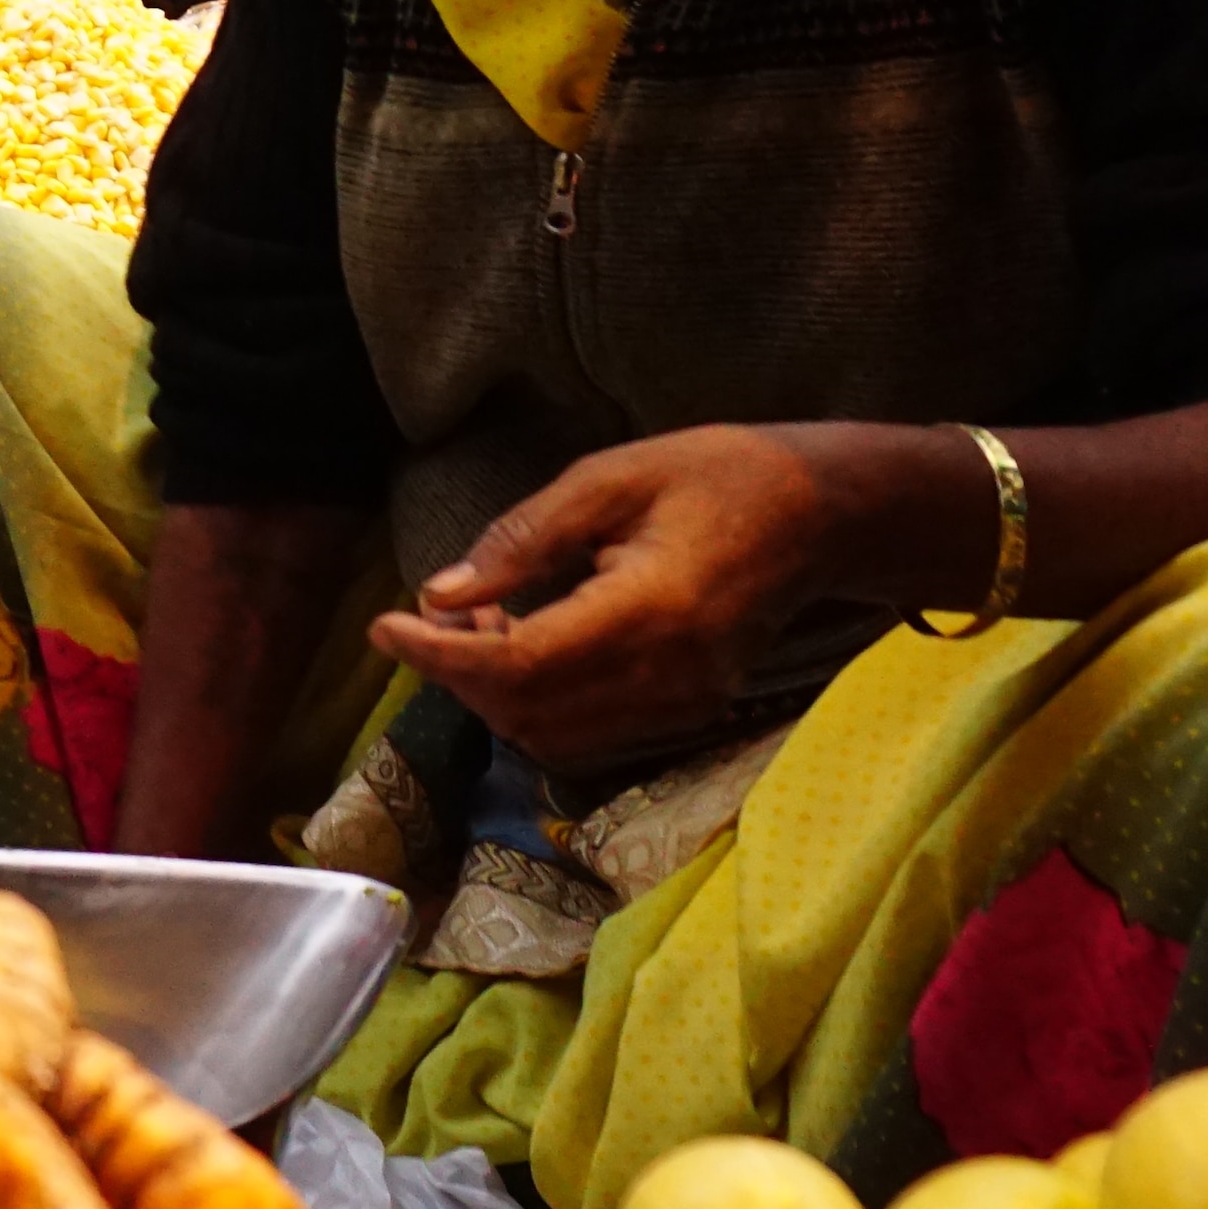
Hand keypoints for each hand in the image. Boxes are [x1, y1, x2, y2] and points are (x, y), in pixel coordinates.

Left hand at [370, 422, 877, 769]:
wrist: (823, 515)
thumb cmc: (718, 475)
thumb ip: (523, 539)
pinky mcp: (688, 711)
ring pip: (552, 734)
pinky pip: (588, 731)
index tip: (383, 625)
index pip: (520, 665)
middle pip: (527, 710)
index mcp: (649, 612)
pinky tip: (525, 642)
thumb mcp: (611, 478)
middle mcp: (667, 677)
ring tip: (476, 622)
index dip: (440, 655)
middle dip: (458, 672)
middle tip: (428, 612)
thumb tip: (442, 592)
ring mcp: (683, 704)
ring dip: (494, 692)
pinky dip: (536, 702)